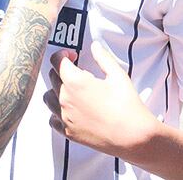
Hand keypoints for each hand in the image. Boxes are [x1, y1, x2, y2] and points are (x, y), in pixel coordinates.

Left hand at [43, 42, 158, 158]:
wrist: (134, 137)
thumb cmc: (128, 106)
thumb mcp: (118, 75)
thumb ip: (103, 57)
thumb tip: (94, 46)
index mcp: (74, 82)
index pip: (56, 61)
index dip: (63, 54)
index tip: (72, 55)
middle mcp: (65, 99)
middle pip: (52, 77)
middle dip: (62, 70)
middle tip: (77, 72)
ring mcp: (64, 116)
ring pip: (48, 97)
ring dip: (56, 90)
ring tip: (72, 91)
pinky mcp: (68, 132)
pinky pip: (53, 119)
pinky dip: (57, 112)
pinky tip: (70, 110)